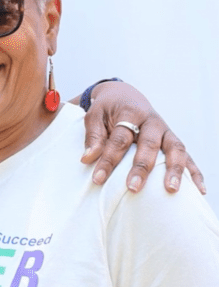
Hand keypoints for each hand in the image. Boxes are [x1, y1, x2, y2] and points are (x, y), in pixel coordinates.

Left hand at [80, 82, 204, 193]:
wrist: (124, 96)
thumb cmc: (107, 109)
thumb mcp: (94, 116)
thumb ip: (93, 136)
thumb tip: (88, 158)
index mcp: (131, 113)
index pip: (120, 138)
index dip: (108, 159)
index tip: (98, 179)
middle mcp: (152, 121)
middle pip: (149, 144)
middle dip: (141, 167)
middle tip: (133, 187)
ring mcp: (166, 131)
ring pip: (175, 148)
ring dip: (174, 169)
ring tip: (171, 190)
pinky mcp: (173, 141)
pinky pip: (187, 156)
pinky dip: (194, 172)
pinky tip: (199, 190)